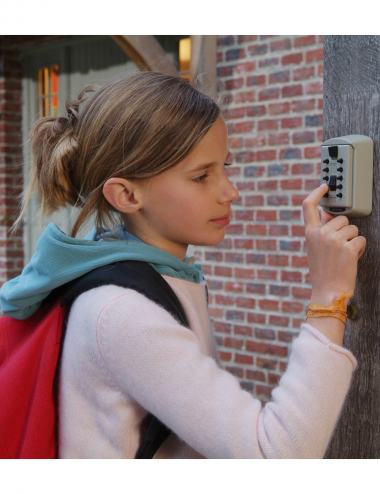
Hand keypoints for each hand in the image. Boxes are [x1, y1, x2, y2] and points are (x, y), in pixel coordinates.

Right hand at [303, 183, 365, 306]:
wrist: (328, 290)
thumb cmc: (323, 271)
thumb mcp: (314, 248)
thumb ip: (320, 230)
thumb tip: (327, 213)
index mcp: (310, 233)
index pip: (308, 206)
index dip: (316, 193)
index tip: (324, 187)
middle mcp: (321, 234)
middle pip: (340, 218)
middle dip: (344, 231)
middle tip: (339, 248)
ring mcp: (334, 240)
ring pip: (352, 229)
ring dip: (352, 241)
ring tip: (343, 255)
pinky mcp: (348, 247)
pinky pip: (360, 240)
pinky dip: (359, 250)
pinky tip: (350, 259)